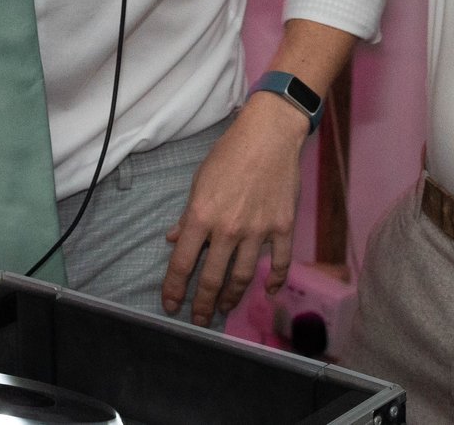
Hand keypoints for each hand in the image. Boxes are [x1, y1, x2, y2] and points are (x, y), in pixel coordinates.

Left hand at [160, 92, 309, 322]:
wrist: (269, 134)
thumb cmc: (230, 153)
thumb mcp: (199, 181)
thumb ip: (187, 215)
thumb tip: (173, 239)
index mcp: (201, 216)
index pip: (181, 263)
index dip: (174, 290)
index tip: (171, 305)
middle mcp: (228, 229)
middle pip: (212, 279)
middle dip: (203, 304)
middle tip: (199, 318)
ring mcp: (258, 230)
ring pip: (243, 276)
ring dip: (232, 297)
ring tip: (225, 308)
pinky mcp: (282, 227)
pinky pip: (279, 262)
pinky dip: (274, 280)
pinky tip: (267, 291)